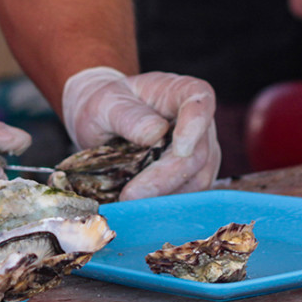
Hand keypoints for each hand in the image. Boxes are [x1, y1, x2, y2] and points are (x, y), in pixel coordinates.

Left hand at [61, 67, 219, 199]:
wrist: (102, 120)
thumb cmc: (105, 104)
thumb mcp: (105, 103)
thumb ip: (128, 115)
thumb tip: (155, 134)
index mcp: (179, 91)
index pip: (200, 100)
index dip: (195, 125)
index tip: (179, 149)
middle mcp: (198, 121)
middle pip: (198, 152)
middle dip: (167, 177)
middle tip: (133, 195)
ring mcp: (198, 150)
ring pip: (198, 178)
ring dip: (166, 196)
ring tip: (132, 204)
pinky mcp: (191, 176)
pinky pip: (188, 194)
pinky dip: (166, 204)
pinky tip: (141, 209)